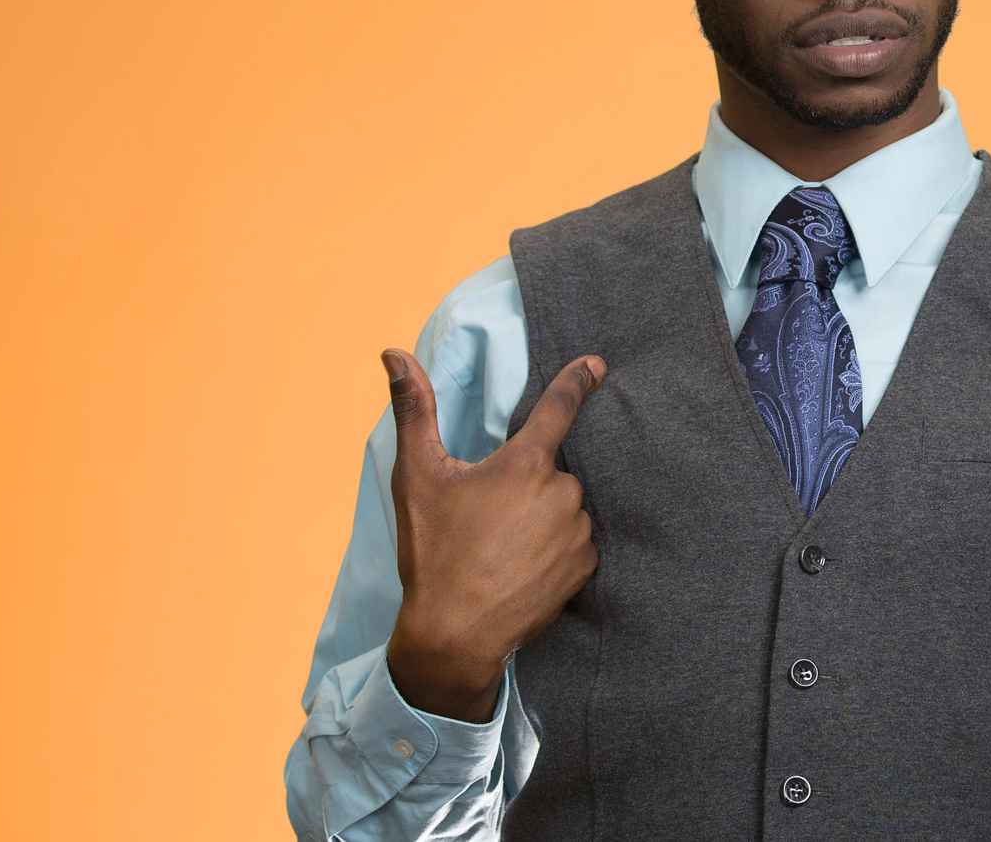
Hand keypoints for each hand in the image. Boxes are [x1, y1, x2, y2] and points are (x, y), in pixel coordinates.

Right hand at [380, 349, 603, 721]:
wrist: (453, 636)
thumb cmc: (432, 554)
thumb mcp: (416, 477)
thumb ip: (412, 409)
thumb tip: (393, 353)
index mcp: (525, 464)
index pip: (560, 407)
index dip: (577, 381)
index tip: (597, 364)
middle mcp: (562, 492)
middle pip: (551, 469)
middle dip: (525, 483)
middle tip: (488, 519)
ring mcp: (578, 532)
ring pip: (564, 506)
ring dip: (541, 516)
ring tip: (501, 548)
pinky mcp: (586, 567)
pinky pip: (575, 542)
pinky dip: (554, 547)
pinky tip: (521, 566)